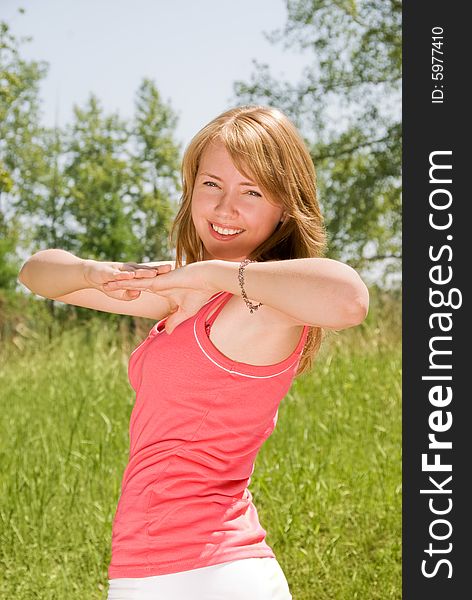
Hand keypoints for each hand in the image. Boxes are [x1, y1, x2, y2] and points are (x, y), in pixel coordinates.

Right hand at [83, 259, 172, 301]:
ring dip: (143, 272)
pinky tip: (131, 276)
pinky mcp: (109, 272)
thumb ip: (129, 294)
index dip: (162, 273)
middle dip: (157, 269)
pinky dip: (124, 275)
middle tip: (170, 268)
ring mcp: (120, 270)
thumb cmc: (109, 284)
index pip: (152, 273)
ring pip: (134, 271)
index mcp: (135, 274)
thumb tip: (136, 294)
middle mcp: (129, 270)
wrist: (91, 274)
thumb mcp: (120, 293)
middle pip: (146, 269)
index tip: (176, 273)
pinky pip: (118, 274)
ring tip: (154, 273)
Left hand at [102, 261, 217, 332]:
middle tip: (105, 285)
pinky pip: (138, 281)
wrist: (207, 280)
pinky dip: (126, 281)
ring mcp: (156, 281)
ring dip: (118, 282)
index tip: (120, 291)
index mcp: (161, 288)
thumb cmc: (199, 294)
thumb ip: (174, 320)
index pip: (142, 289)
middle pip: (133, 284)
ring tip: (104, 282)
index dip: (131, 289)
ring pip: (133, 281)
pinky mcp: (157, 280)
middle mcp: (156, 283)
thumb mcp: (185, 312)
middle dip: (119, 284)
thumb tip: (167, 332)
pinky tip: (115, 280)